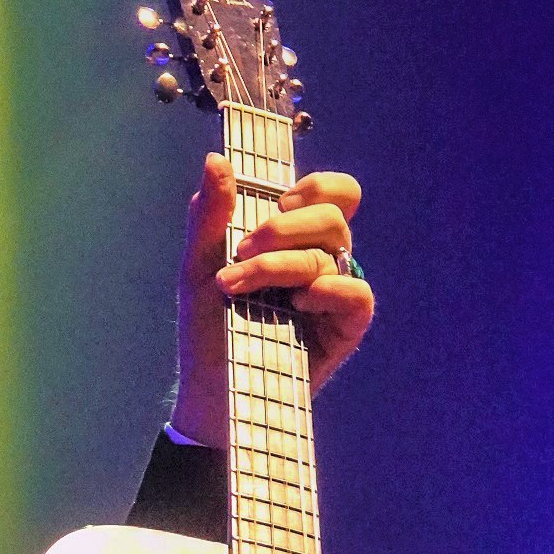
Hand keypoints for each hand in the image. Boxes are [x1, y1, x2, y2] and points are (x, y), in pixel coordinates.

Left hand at [170, 154, 375, 448]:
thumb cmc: (207, 330)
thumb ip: (210, 216)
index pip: (330, 193)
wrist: (208, 393)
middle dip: (283, 226)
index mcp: (293, 238)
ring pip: (331, 253)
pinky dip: (326, 291)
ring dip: (280, 263)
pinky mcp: (345, 328)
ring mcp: (334, 294)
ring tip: (237, 285)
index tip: (277, 201)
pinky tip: (295, 303)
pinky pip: (356, 295)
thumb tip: (216, 161)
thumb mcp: (197, 269)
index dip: (314, 186)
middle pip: (332, 215)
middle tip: (243, 250)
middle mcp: (320, 260)